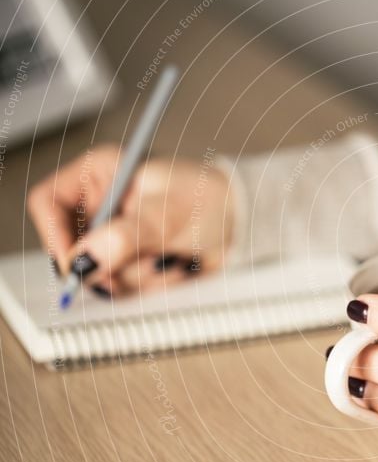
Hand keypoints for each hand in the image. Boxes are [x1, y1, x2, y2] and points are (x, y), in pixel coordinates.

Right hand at [27, 144, 233, 295]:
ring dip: (141, 276)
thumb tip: (87, 256)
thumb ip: (127, 235)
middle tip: (142, 263)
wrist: (243, 224)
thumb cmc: (213, 199)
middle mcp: (104, 206)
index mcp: (102, 174)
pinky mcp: (133, 261)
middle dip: (111, 265)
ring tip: (171, 256)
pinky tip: (174, 267)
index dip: (55, 235)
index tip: (78, 262)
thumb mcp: (168, 213)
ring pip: (102, 274)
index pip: (49, 202)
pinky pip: (127, 287)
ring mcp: (117, 237)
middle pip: (75, 249)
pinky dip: (152, 285)